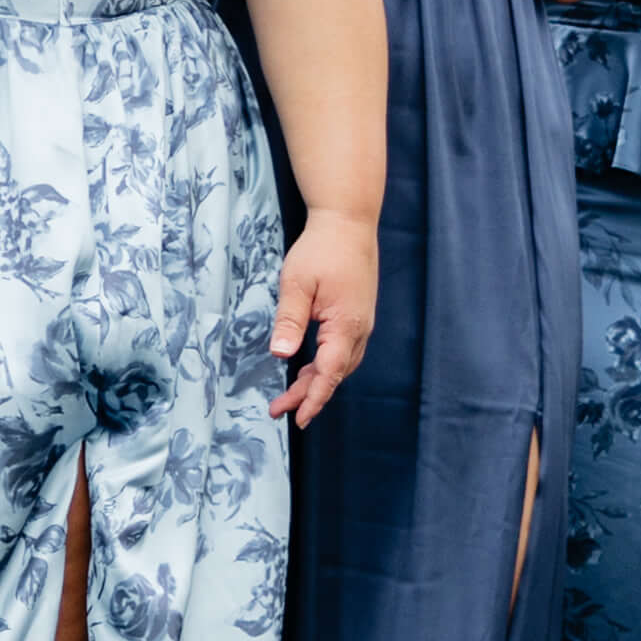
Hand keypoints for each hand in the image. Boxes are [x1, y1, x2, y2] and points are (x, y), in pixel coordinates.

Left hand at [264, 202, 379, 430]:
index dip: (314, 398)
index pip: (329, 373)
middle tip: (279, 409)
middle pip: (335, 374)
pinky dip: (325, 365)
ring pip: (340, 364)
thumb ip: (290, 320)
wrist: (348, 222)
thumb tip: (280, 354)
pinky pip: (343, 351)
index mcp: (346, 325)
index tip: (298, 418)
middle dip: (309, 395)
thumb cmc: (322, 248)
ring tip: (290, 396)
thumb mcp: (297, 283)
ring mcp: (361, 323)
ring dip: (317, 381)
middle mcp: (359, 329)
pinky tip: (309, 367)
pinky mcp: (357, 316)